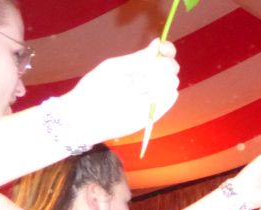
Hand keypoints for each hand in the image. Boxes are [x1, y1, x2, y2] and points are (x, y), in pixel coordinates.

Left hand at [62, 39, 179, 144]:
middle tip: (145, 72)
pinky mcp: (155, 112)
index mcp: (140, 66)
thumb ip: (138, 58)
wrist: (88, 116)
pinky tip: (146, 97)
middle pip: (171, 67)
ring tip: (138, 87)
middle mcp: (150, 80)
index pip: (164, 54)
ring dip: (159, 81)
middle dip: (163, 66)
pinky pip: (169, 98)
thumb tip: (158, 42)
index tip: (163, 49)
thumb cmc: (95, 89)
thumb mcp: (115, 68)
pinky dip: (161, 94)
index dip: (167, 49)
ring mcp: (154, 97)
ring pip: (172, 82)